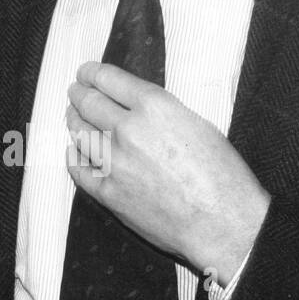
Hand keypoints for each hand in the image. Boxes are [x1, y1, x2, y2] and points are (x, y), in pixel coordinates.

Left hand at [66, 61, 270, 285]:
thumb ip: (160, 112)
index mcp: (155, 108)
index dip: (91, 73)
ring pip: (80, 134)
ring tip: (73, 118)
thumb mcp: (198, 125)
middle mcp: (129, 131)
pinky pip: (79, 169)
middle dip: (78, 94)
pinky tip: (74, 152)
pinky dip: (74, 157)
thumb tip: (133, 106)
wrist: (225, 226)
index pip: (108, 79)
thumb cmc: (223, 177)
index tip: (84, 73)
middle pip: (89, 103)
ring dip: (74, 122)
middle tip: (75, 92)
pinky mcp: (108, 193)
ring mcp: (115, 163)